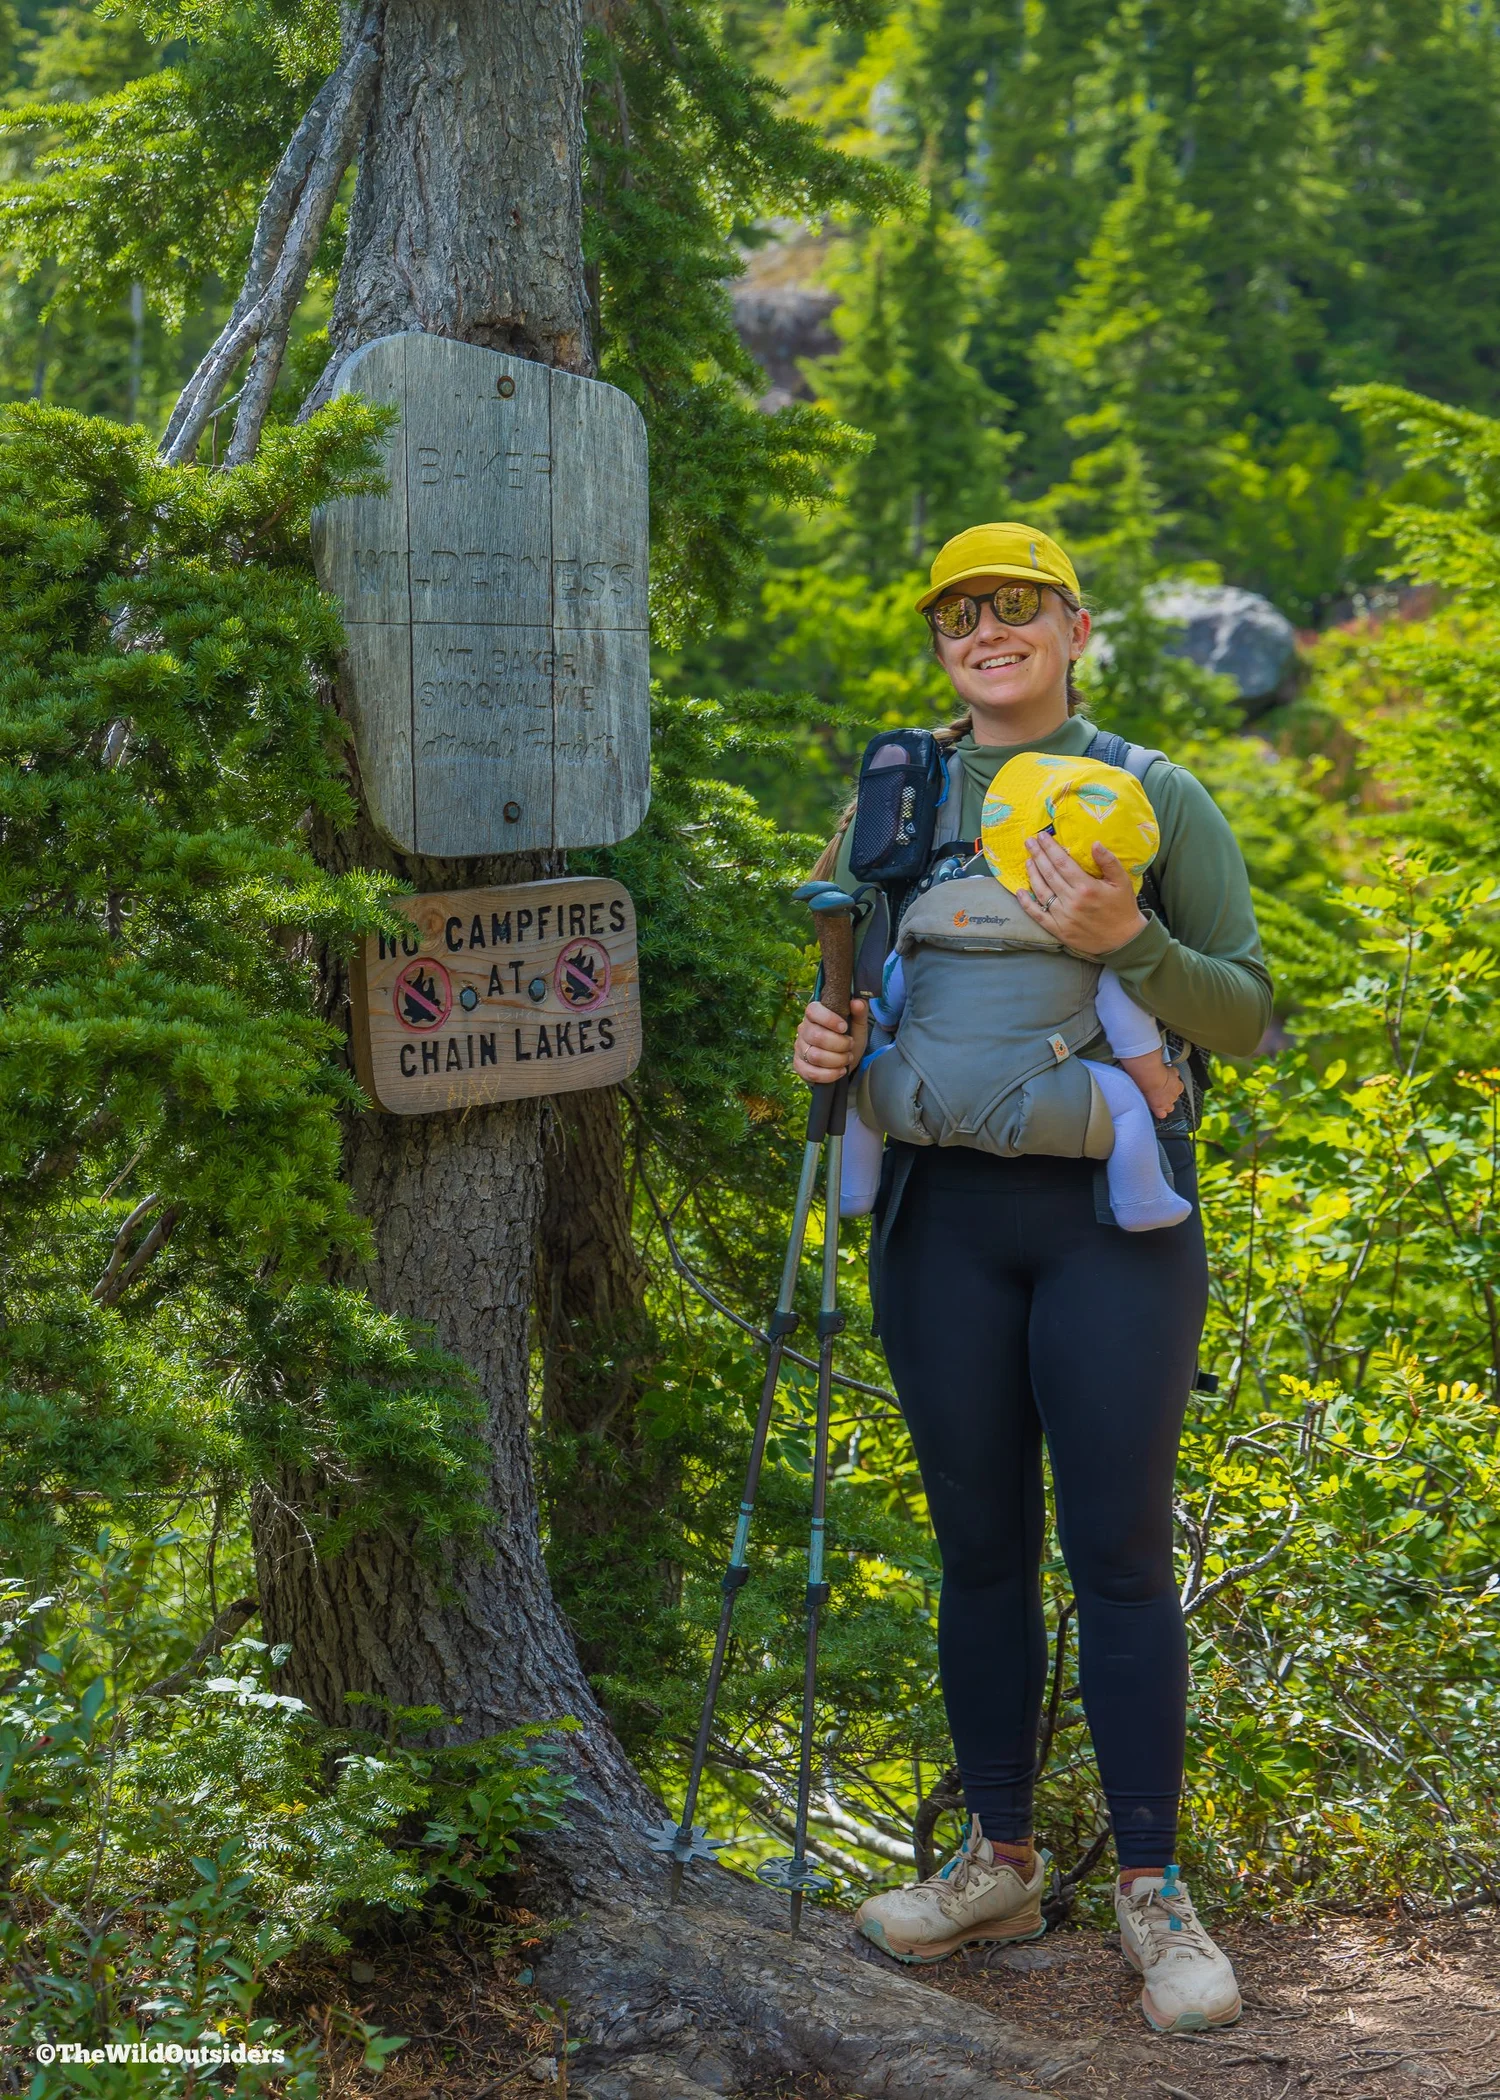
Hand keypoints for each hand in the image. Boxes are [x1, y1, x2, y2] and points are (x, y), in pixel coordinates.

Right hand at [793, 996, 868, 1086]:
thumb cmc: (848, 1037)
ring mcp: (799, 1048)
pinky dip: (829, 1074)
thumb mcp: (858, 1025)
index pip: (813, 1011)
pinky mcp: (799, 1065)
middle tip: (850, 1045)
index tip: (844, 1027)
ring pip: (815, 1056)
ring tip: (847, 1058)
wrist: (845, 1060)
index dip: (829, 1019)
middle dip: (839, 1044)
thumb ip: (860, 1012)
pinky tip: (840, 1071)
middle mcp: (803, 1030)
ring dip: (837, 1060)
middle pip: (817, 1036)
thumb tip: (857, 1002)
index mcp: (814, 1014)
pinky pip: (811, 1072)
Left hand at [1017, 835, 1147, 955]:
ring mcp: (1062, 917)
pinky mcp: (1058, 930)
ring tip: (1028, 860)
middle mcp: (1071, 901)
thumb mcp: (1122, 881)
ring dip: (1032, 874)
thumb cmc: (1122, 907)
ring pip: (1041, 891)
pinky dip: (1026, 904)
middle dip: (1037, 855)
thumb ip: (1108, 861)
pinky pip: (1037, 915)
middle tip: (1029, 842)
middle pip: (1049, 874)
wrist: (1123, 940)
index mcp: (1086, 887)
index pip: (1062, 863)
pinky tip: (1019, 892)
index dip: (1050, 848)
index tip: (1041, 836)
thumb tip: (1094, 843)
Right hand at [1117, 1048, 1184, 1120]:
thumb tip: (1174, 1072)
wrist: (1152, 1078)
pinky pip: (1161, 1115)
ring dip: (1166, 1105)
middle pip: (1174, 1098)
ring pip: (1170, 1108)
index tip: (1168, 1085)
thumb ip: (1174, 1073)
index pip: (1178, 1089)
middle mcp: (1174, 1096)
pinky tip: (1156, 1110)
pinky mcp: (1159, 1108)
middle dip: (1169, 1096)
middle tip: (1161, 1092)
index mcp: (1178, 1086)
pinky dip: (1159, 1113)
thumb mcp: (1171, 1069)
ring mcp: (1167, 1103)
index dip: (1173, 1088)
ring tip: (1159, 1101)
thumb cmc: (1159, 1071)